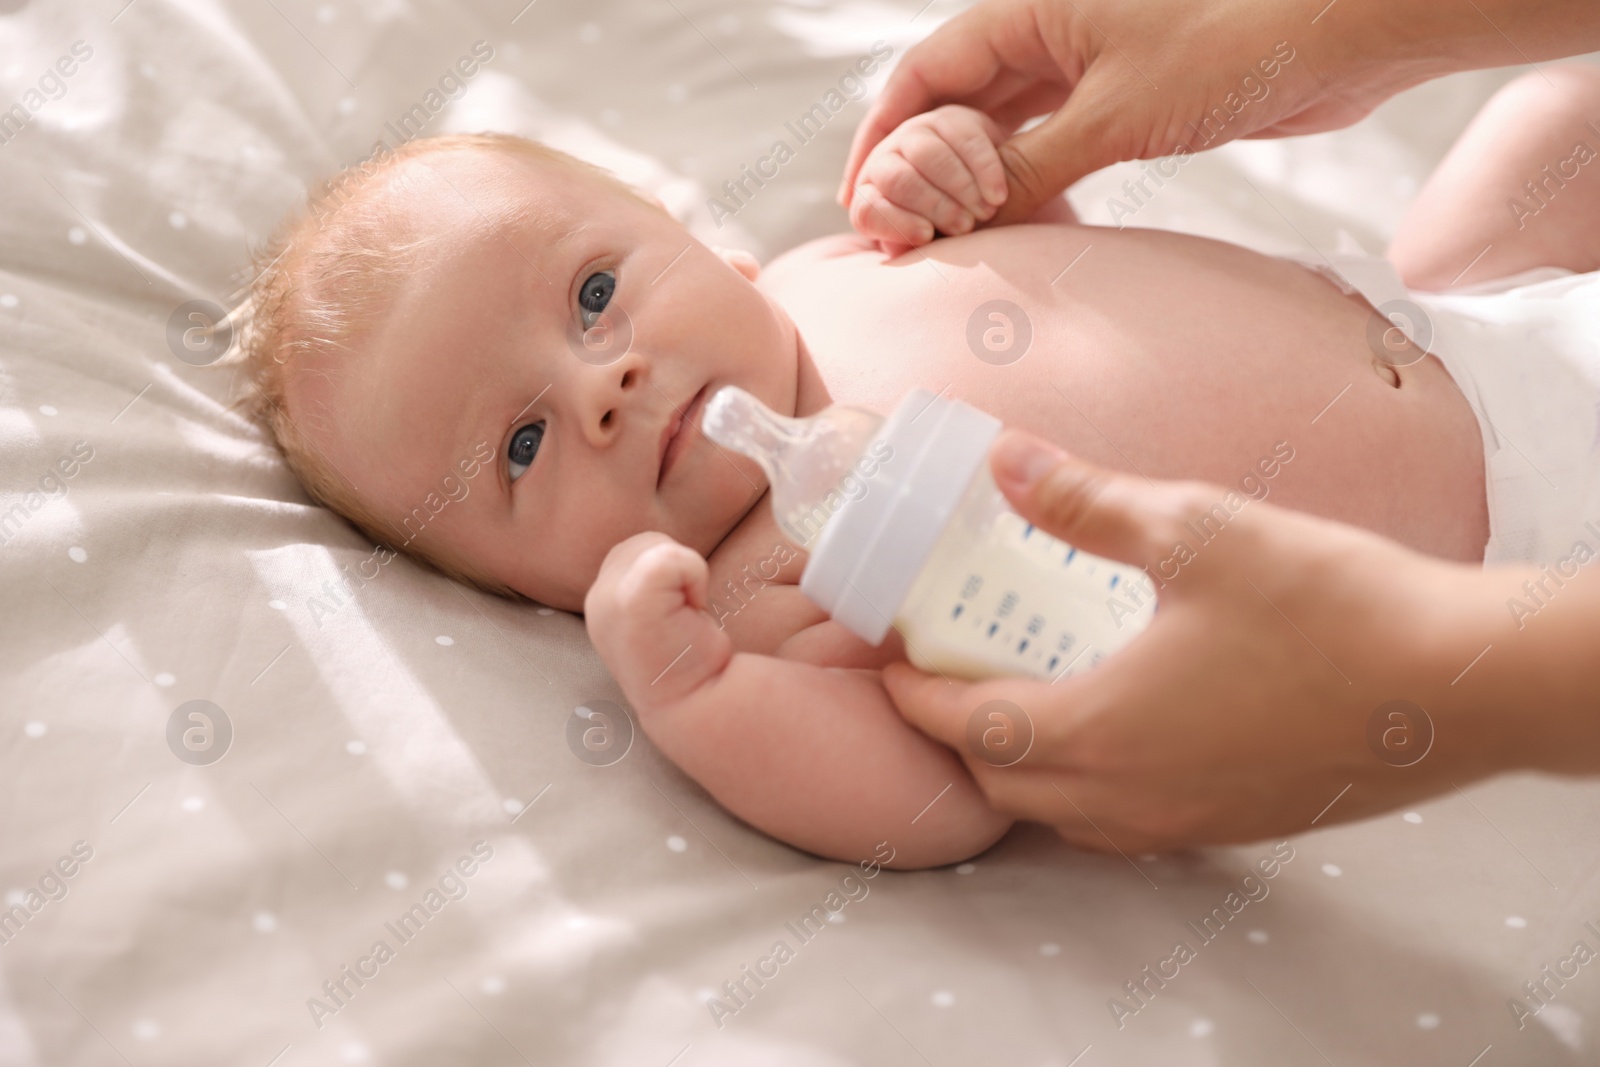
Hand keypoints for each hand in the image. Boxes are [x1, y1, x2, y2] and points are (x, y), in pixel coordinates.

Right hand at [583, 532, 731, 711]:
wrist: (696, 702)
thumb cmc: (689, 659)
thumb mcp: (660, 609)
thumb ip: (653, 578)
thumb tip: (667, 557)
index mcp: (601, 601)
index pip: (637, 552)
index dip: (671, 575)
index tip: (675, 618)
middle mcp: (596, 599)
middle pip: (647, 543)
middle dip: (677, 572)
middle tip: (683, 618)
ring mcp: (607, 599)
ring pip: (660, 547)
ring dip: (687, 577)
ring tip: (685, 618)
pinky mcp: (630, 600)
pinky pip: (677, 559)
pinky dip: (696, 579)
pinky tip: (693, 616)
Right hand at [840, 0, 1599, 224]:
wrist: (1339, 35)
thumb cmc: (1234, 43)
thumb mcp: (1114, 116)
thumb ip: (1034, 167)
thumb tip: (973, 215)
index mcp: (1031, 12)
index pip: (927, 70)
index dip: (884, 132)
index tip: (858, 193)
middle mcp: (1050, 36)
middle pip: (956, 102)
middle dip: (921, 164)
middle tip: (896, 231)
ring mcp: (1088, 69)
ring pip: (1003, 128)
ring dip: (973, 181)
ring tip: (943, 238)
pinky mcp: (1126, 103)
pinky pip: (1051, 147)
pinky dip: (1025, 186)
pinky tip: (1009, 225)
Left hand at [849, 104, 1009, 255]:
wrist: (979, 199)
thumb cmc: (945, 230)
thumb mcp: (926, 243)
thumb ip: (909, 246)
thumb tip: (893, 247)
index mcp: (870, 196)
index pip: (867, 211)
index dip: (896, 224)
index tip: (927, 237)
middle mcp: (883, 160)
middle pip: (897, 180)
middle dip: (933, 206)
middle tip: (964, 228)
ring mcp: (913, 133)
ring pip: (928, 156)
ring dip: (960, 188)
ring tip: (984, 213)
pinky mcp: (948, 119)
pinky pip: (964, 140)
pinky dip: (984, 170)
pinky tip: (997, 195)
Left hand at [880, 430, 1570, 851]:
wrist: (1456, 686)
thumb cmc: (1326, 605)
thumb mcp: (1195, 531)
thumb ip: (1087, 501)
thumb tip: (1002, 460)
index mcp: (1097, 731)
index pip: (964, 726)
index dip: (910, 694)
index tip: (886, 659)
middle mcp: (1126, 797)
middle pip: (1001, 780)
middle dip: (955, 731)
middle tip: (946, 668)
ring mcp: (1180, 823)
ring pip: (1060, 812)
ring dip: (1017, 762)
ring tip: (1016, 694)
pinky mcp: (1228, 826)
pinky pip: (1120, 823)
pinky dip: (1081, 785)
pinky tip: (1110, 727)